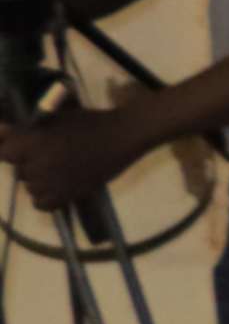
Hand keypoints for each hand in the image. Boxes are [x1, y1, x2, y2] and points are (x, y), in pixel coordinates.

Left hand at [0, 94, 154, 211]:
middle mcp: (39, 165)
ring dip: (38, 179)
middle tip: (48, 154)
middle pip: (19, 171)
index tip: (23, 145)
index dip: (12, 149)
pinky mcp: (68, 195)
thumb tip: (0, 131)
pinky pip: (42, 204)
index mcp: (33, 143)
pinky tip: (55, 187)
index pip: (4, 153)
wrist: (121, 137)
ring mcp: (53, 183)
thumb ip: (24, 129)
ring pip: (30, 187)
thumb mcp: (53, 118)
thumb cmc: (88, 122)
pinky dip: (45, 197)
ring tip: (56, 170)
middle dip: (28, 163)